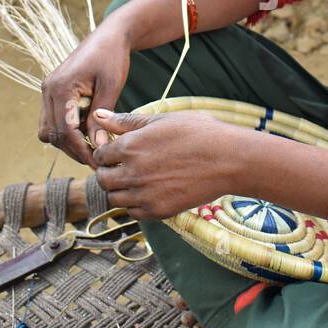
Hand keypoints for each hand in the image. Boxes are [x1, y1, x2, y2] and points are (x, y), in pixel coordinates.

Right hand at [37, 23, 130, 168]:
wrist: (109, 35)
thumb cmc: (112, 56)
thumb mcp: (111, 86)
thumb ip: (102, 117)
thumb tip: (98, 146)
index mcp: (60, 87)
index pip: (64, 130)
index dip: (80, 149)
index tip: (98, 162)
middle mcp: (48, 89)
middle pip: (53, 134)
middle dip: (73, 149)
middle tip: (97, 159)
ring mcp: (48, 91)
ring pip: (48, 130)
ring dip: (67, 142)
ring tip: (93, 146)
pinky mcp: (53, 93)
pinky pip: (52, 120)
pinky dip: (66, 131)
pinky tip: (87, 131)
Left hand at [90, 109, 247, 219]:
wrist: (229, 160)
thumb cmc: (198, 133)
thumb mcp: (161, 120)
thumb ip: (125, 121)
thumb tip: (98, 115)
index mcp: (130, 146)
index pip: (100, 155)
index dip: (106, 152)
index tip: (117, 152)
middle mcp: (132, 172)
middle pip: (102, 179)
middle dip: (108, 172)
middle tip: (122, 167)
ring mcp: (144, 194)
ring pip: (114, 198)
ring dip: (119, 189)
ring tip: (136, 179)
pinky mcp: (158, 211)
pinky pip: (133, 212)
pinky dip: (134, 204)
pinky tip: (148, 191)